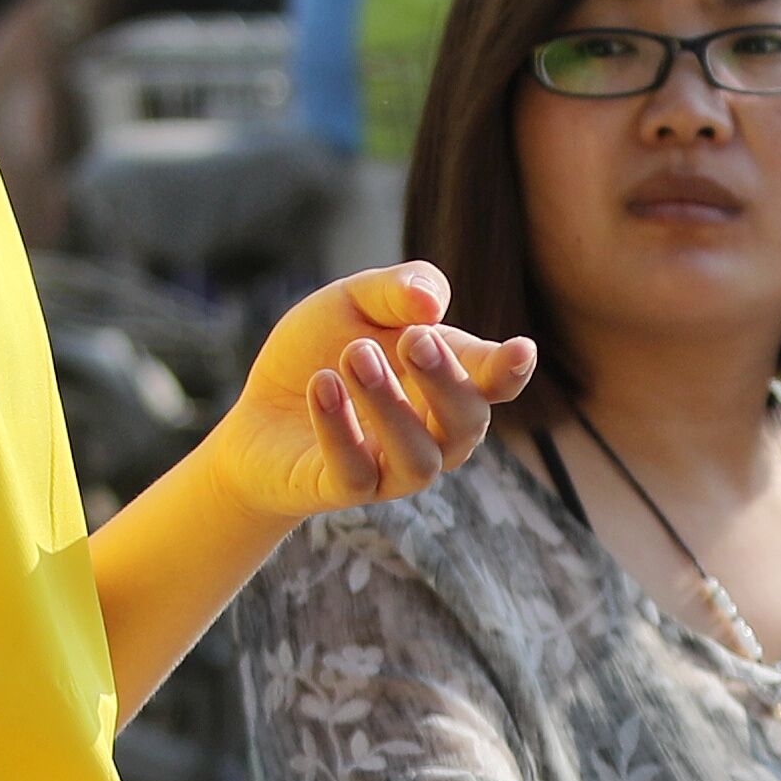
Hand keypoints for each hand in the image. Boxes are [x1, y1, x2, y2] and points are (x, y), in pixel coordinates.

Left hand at [202, 263, 533, 523]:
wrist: (257, 411)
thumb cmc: (319, 351)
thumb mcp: (353, 302)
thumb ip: (397, 291)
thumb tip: (431, 304)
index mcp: (448, 381)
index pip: (493, 380)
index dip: (511, 369)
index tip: (522, 350)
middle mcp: (434, 433)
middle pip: (467, 422)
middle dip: (446, 380)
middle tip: (414, 339)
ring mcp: (393, 469)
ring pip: (418, 458)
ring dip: (391, 406)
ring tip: (354, 357)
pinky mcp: (344, 488)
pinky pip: (356, 472)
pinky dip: (340, 428)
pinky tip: (320, 385)